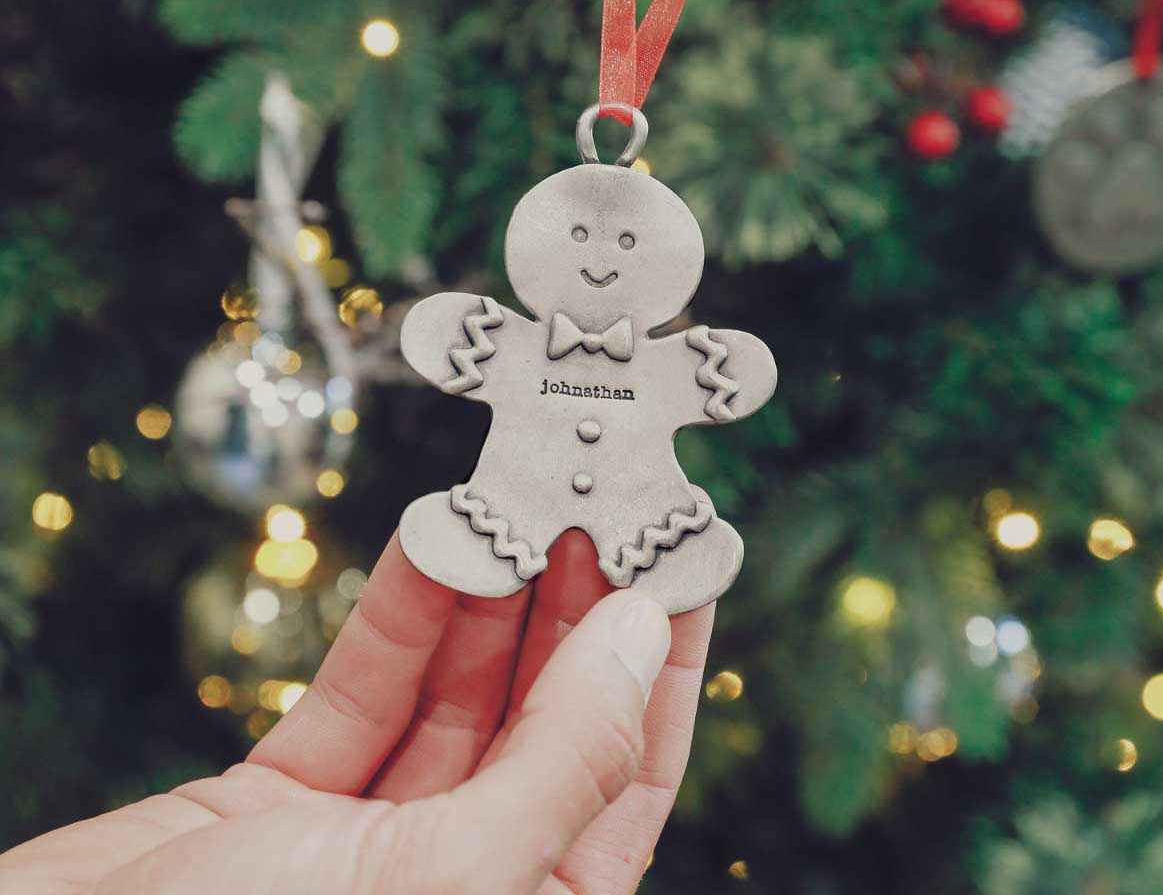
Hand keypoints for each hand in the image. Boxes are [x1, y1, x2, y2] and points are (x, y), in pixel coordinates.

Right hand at [0, 532, 714, 894]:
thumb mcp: (446, 882)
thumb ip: (559, 761)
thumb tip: (640, 635)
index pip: (626, 774)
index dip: (658, 663)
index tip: (681, 560)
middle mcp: (467, 877)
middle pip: (545, 717)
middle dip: (574, 606)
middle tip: (598, 500)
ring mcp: (375, 840)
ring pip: (458, 691)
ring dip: (491, 593)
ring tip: (524, 498)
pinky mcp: (289, 799)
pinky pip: (369, 687)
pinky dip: (405, 614)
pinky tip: (439, 539)